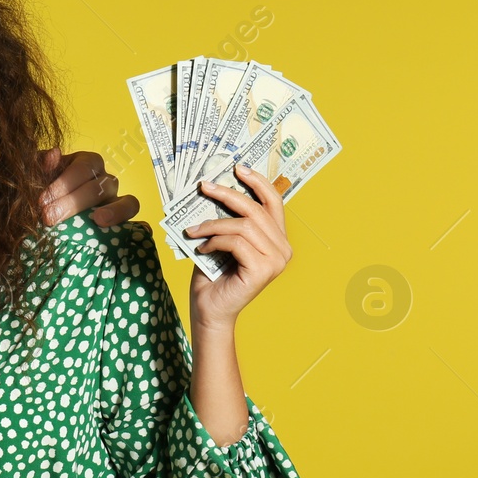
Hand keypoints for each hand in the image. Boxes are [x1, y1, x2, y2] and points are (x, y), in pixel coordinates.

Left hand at [38, 147, 140, 226]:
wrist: (47, 209)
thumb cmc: (43, 188)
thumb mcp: (38, 175)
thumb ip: (42, 164)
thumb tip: (53, 154)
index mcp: (85, 162)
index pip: (81, 168)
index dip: (63, 184)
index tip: (42, 201)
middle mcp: (103, 177)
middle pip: (97, 186)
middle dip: (73, 202)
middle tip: (50, 217)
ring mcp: (115, 196)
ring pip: (119, 198)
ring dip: (109, 210)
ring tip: (95, 221)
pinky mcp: (121, 214)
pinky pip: (131, 209)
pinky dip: (122, 215)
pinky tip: (105, 224)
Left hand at [185, 164, 292, 329]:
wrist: (210, 309)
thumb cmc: (214, 274)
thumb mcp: (222, 239)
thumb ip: (228, 219)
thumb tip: (214, 187)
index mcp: (277, 239)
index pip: (274, 203)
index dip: (258, 182)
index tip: (238, 168)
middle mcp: (283, 249)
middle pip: (256, 209)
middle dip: (228, 195)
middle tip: (204, 186)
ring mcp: (276, 260)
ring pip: (244, 225)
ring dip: (213, 224)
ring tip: (194, 231)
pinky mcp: (264, 269)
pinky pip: (236, 241)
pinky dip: (214, 241)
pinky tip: (201, 249)